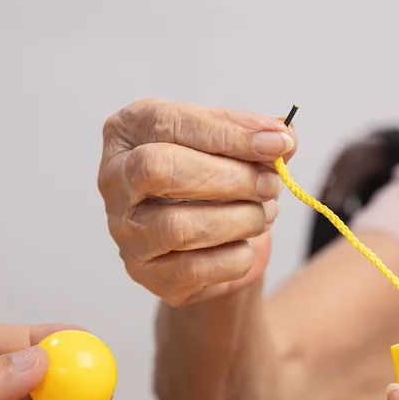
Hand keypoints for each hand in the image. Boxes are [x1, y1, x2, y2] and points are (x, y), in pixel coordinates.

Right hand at [99, 99, 296, 305]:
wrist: (203, 240)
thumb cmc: (211, 178)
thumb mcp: (229, 144)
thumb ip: (255, 137)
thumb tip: (284, 138)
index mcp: (128, 132)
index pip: (169, 125)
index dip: (229, 133)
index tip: (279, 143)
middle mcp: (115, 181)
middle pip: (161, 170)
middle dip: (230, 178)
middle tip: (271, 184)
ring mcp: (125, 231)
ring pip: (178, 226)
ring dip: (239, 219)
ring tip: (264, 214)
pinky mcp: (146, 274)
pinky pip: (195, 269)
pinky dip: (235, 257)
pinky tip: (246, 244)